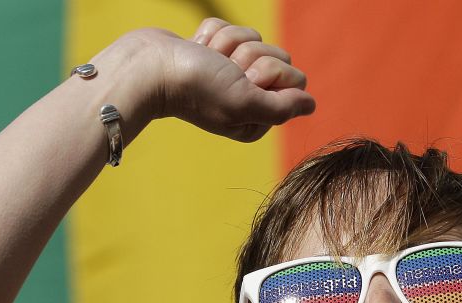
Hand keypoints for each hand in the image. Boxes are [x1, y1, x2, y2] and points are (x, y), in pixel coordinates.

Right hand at [109, 19, 315, 141]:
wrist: (150, 68)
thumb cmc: (198, 89)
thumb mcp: (246, 103)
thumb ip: (282, 107)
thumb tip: (311, 105)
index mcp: (258, 117)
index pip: (294, 79)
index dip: (270, 73)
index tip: (242, 83)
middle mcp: (245, 96)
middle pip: (276, 55)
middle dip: (248, 56)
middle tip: (221, 71)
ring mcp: (227, 72)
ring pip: (252, 37)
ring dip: (227, 43)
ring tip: (205, 60)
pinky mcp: (211, 50)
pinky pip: (228, 26)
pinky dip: (210, 33)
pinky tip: (194, 49)